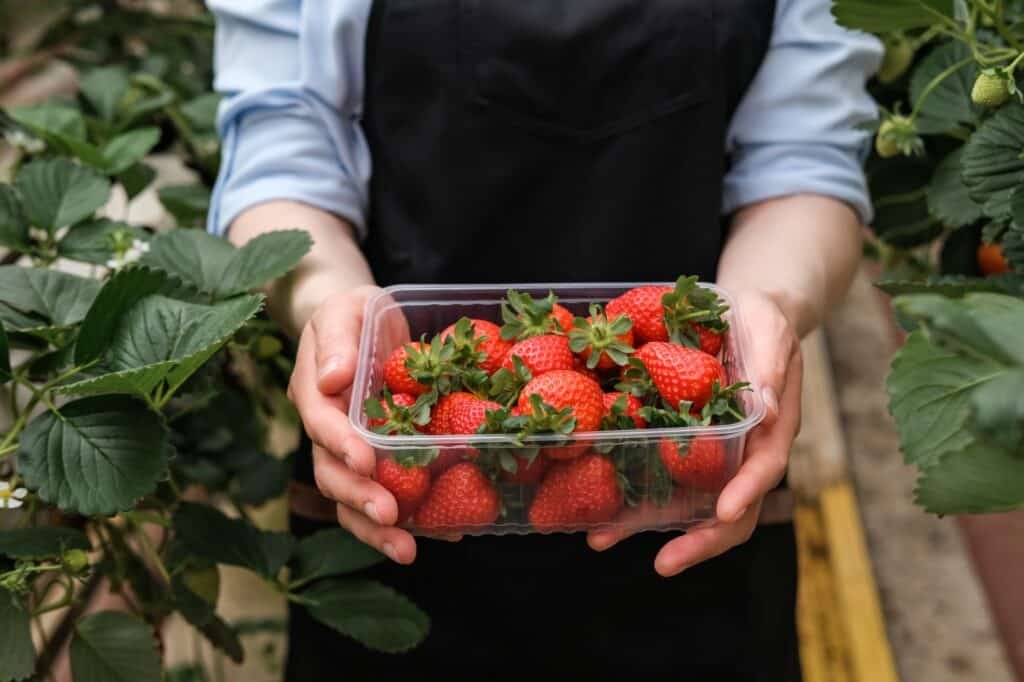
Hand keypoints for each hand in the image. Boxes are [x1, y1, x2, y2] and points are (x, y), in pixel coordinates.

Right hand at [288, 285, 419, 564]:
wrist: (362, 325)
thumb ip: (336, 341)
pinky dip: (419, 515)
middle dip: (360, 501)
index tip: (365, 461)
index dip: (341, 445)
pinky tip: (450, 530)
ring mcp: (353, 451)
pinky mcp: (382, 461)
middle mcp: (329, 431)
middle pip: (334, 475)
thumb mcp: (344, 310)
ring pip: (356, 498)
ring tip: (409, 551)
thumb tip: (333, 378)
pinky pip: (395, 494)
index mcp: (315, 393)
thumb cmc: (352, 313)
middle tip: (391, 518)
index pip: (321, 424)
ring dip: (379, 528)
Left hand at [587, 290, 802, 576]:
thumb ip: (769, 365)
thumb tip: (767, 409)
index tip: (721, 514)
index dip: (744, 494)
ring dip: (646, 525)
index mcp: (771, 429)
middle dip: (697, 541)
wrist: (745, 314)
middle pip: (728, 511)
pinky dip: (630, 493)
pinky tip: (591, 501)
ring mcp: (712, 455)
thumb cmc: (762, 319)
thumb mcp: (770, 328)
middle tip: (663, 563)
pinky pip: (658, 477)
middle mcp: (743, 453)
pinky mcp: (682, 446)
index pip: (764, 471)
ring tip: (601, 539)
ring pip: (686, 503)